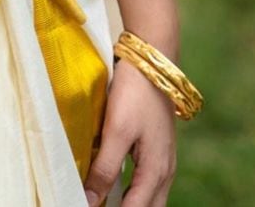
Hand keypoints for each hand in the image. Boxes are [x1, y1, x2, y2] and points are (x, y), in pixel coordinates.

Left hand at [83, 61, 176, 206]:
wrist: (151, 62)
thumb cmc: (135, 95)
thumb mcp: (116, 132)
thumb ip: (104, 168)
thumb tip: (89, 201)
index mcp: (156, 172)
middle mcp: (165, 172)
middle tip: (97, 206)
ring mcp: (165, 161)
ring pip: (151, 199)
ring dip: (131, 205)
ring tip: (104, 203)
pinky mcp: (159, 149)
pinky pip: (149, 183)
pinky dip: (135, 193)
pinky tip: (117, 188)